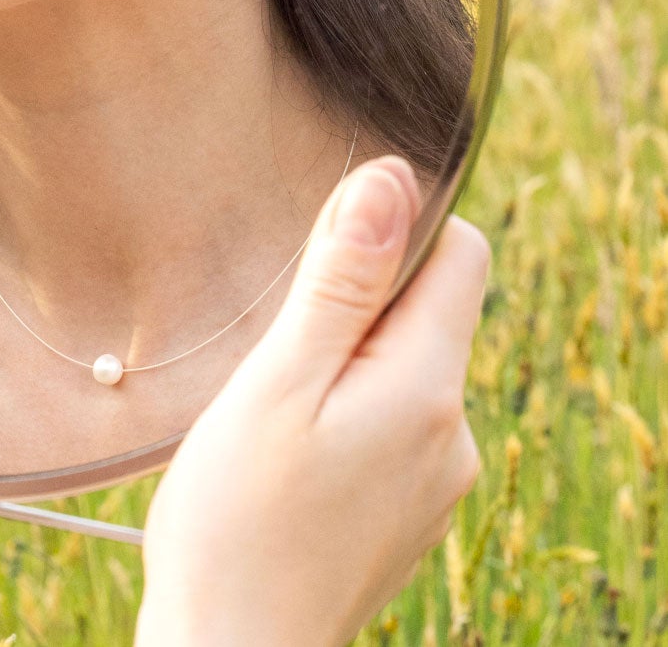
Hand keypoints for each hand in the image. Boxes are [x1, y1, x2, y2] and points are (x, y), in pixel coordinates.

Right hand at [135, 155, 491, 646]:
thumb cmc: (236, 518)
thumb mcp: (278, 381)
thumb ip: (340, 281)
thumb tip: (391, 179)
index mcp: (427, 388)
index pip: (462, 254)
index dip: (397, 226)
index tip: (321, 252)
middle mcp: (453, 431)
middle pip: (429, 308)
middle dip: (356, 298)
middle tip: (275, 347)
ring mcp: (436, 478)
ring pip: (404, 365)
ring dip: (345, 357)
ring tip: (271, 406)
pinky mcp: (410, 510)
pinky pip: (393, 418)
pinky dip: (345, 408)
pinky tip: (286, 449)